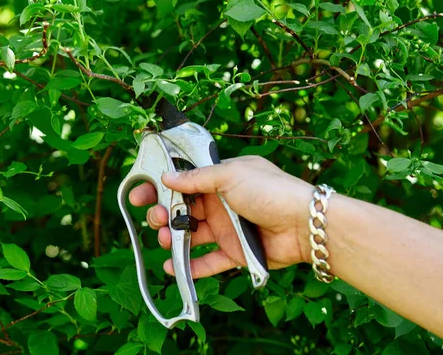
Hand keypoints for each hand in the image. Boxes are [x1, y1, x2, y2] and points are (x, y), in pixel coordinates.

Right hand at [129, 156, 314, 277]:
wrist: (304, 223)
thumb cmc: (269, 190)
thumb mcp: (230, 175)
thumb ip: (196, 178)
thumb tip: (166, 176)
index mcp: (219, 179)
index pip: (182, 182)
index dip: (158, 186)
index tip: (137, 194)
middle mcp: (220, 204)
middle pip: (181, 210)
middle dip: (162, 213)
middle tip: (156, 218)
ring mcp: (226, 229)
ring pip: (190, 235)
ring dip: (172, 237)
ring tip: (165, 239)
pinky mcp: (234, 252)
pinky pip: (207, 261)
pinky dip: (189, 266)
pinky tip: (170, 266)